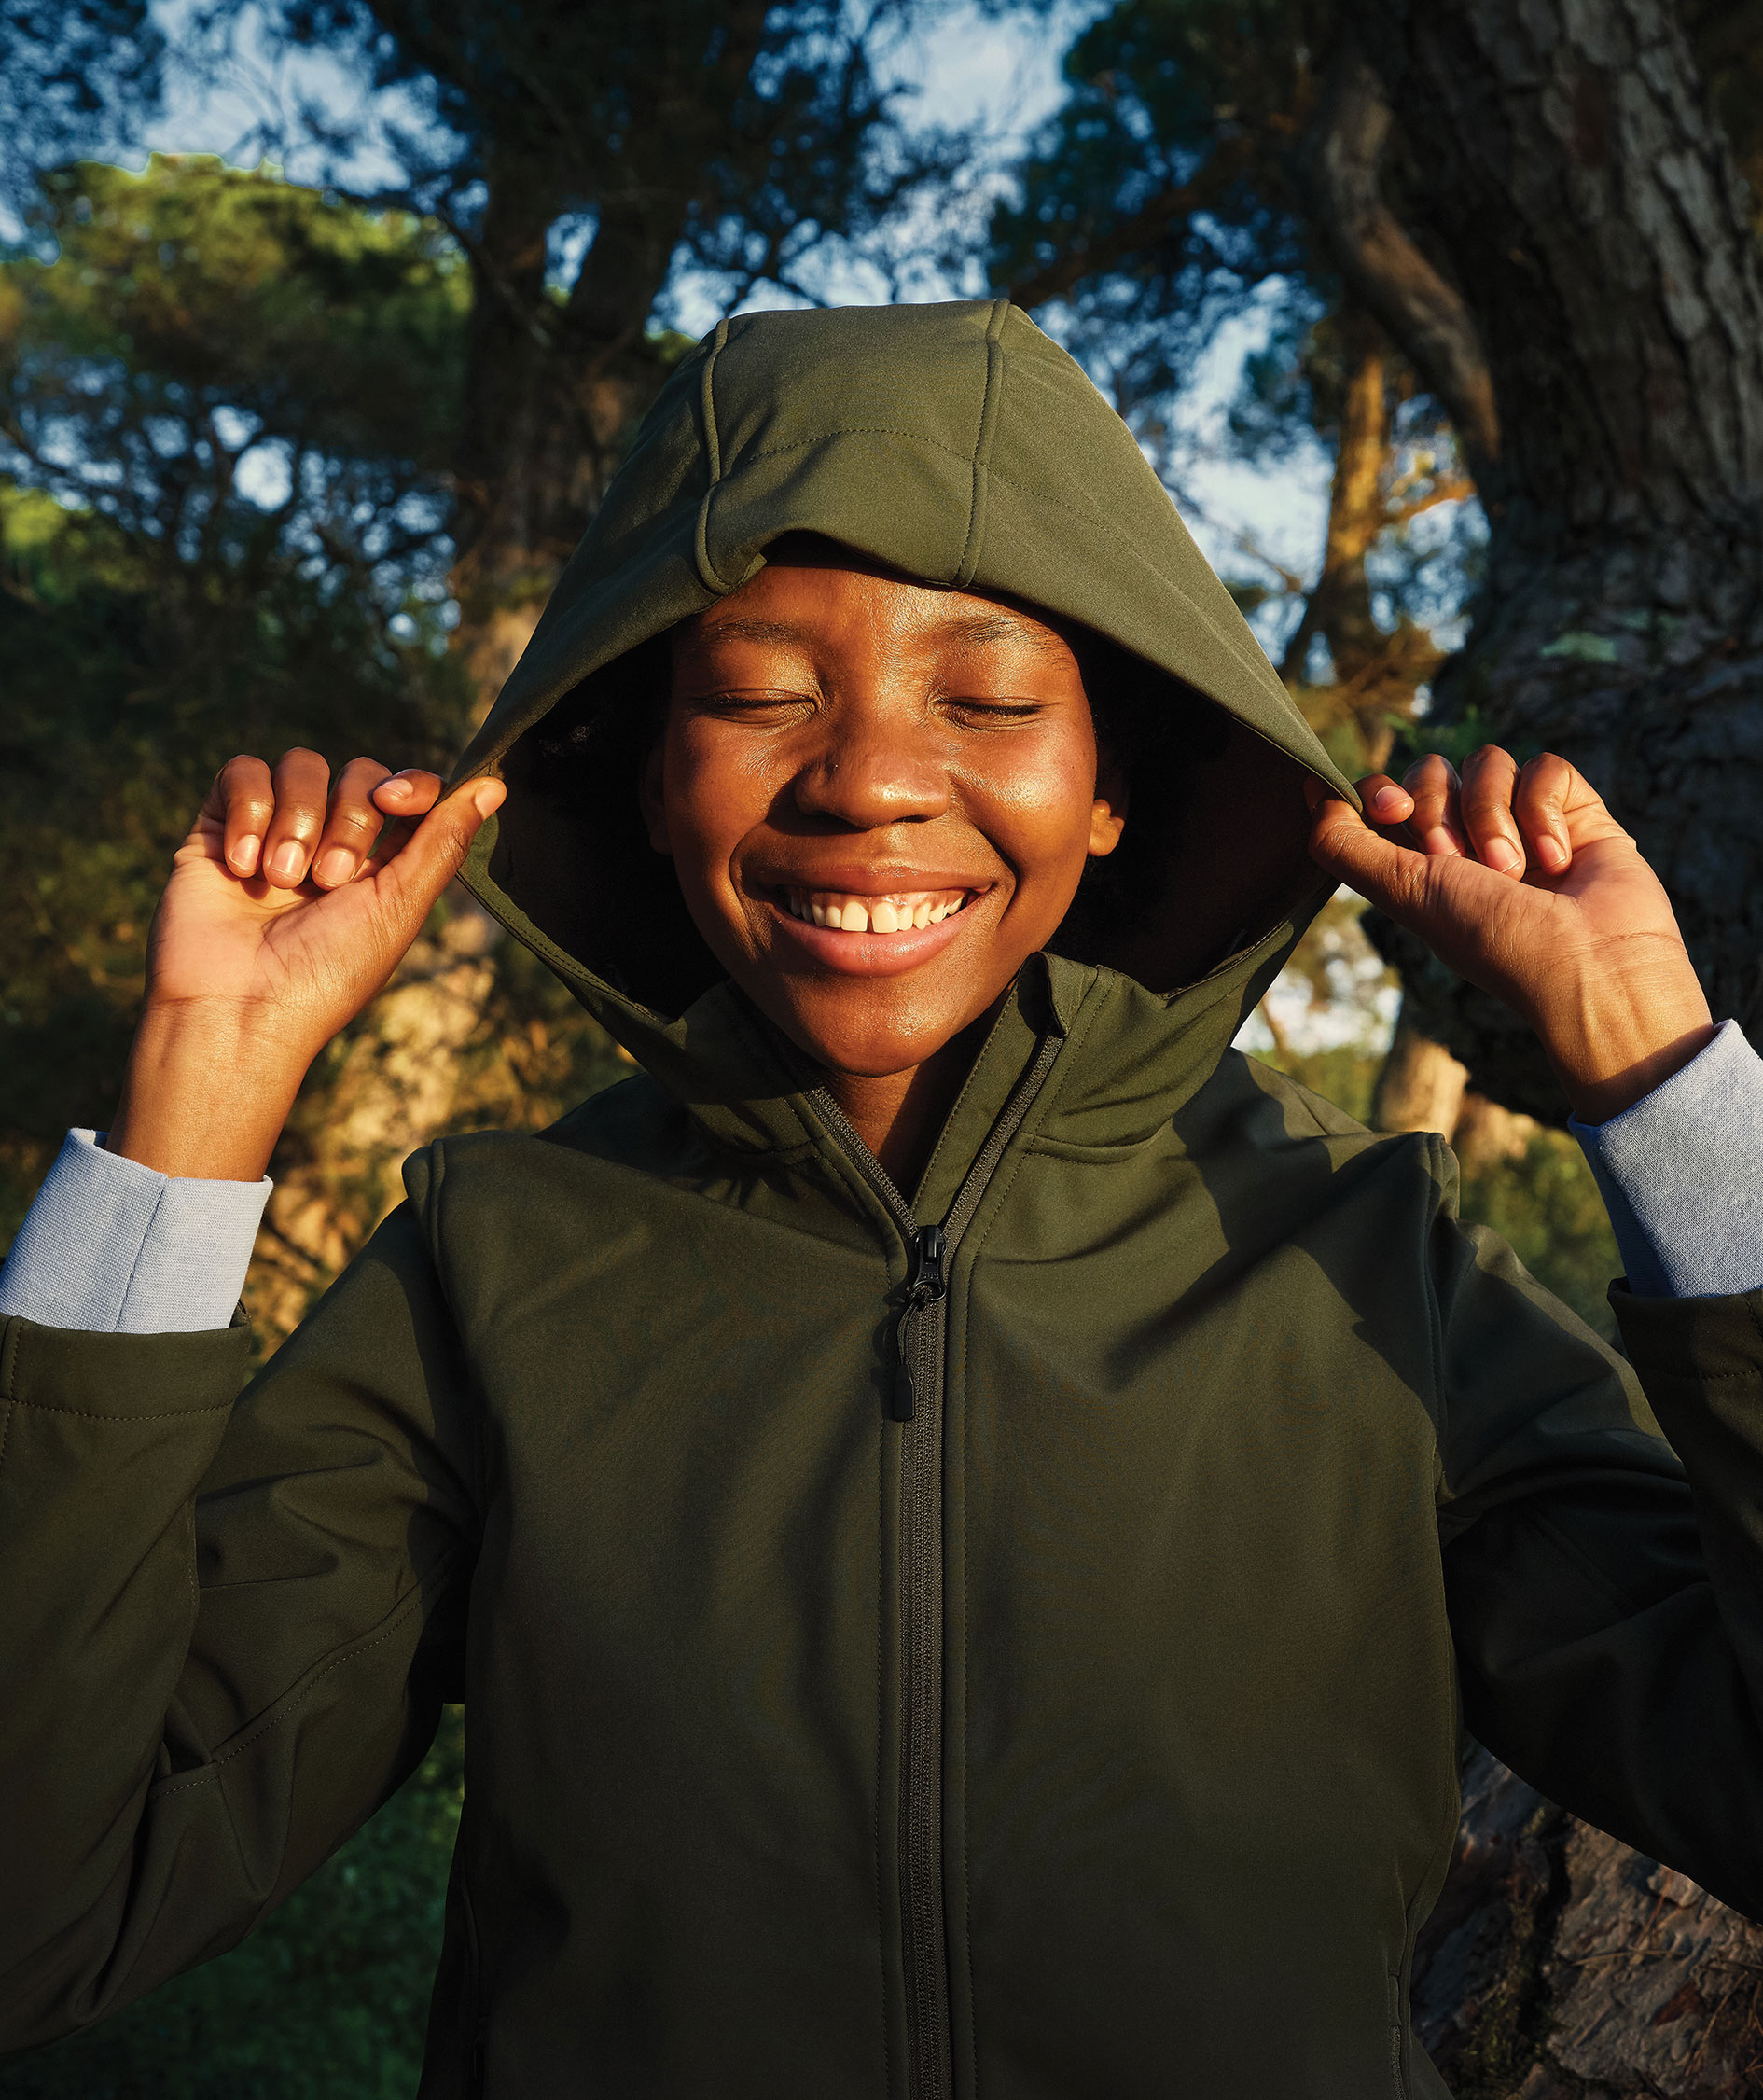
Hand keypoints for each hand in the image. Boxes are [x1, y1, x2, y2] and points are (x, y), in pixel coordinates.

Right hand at [109, 750, 504, 1178]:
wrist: (236, 1007)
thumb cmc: (327, 973)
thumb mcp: (400, 908)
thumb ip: (444, 842)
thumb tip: (495, 784)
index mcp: (382, 865)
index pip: (409, 790)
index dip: (411, 783)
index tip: (397, 800)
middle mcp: (330, 842)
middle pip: (358, 773)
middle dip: (348, 820)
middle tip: (328, 881)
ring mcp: (274, 831)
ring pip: (301, 765)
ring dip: (297, 820)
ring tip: (281, 880)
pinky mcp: (219, 826)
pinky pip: (242, 771)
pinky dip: (248, 811)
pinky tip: (242, 866)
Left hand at [1306, 746, 1711, 1122]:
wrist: (1589, 966)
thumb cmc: (1493, 940)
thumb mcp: (1403, 892)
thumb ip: (1345, 846)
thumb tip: (1308, 790)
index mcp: (1421, 864)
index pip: (1385, 795)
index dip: (1381, 791)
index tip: (1392, 810)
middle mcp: (1469, 841)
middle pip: (1432, 770)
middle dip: (1441, 809)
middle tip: (1460, 861)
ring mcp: (1523, 823)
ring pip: (1488, 762)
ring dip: (1493, 816)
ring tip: (1515, 871)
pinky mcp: (1576, 811)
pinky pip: (1546, 767)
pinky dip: (1544, 811)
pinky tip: (1558, 859)